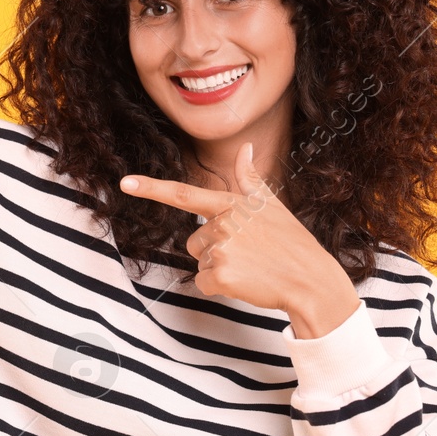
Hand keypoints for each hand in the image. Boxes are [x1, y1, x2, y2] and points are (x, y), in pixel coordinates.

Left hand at [119, 142, 360, 336]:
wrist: (311, 280)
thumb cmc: (291, 243)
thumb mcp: (272, 205)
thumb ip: (249, 178)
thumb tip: (245, 147)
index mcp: (231, 204)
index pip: (184, 194)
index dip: (151, 188)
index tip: (125, 183)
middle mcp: (223, 223)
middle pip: (195, 242)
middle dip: (215, 250)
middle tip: (250, 254)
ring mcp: (222, 249)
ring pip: (201, 263)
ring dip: (221, 269)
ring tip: (252, 267)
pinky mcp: (221, 275)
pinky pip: (203, 283)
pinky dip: (219, 288)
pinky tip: (246, 282)